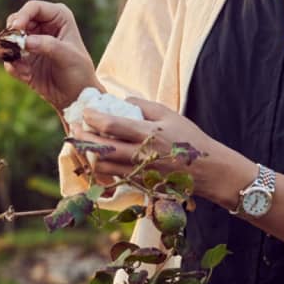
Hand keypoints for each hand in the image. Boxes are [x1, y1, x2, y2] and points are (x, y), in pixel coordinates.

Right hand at [1, 0, 100, 111]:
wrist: (75, 97)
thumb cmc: (79, 72)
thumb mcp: (68, 57)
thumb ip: (48, 46)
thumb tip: (25, 41)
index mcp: (58, 17)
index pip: (34, 7)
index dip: (22, 16)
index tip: (15, 29)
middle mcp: (42, 25)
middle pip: (16, 20)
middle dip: (12, 35)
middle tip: (15, 49)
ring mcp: (31, 41)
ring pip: (8, 38)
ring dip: (12, 53)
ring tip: (25, 68)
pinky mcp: (22, 58)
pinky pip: (9, 57)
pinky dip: (14, 66)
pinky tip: (27, 76)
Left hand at [74, 96, 251, 209]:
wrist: (208, 170)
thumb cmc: (189, 138)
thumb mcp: (170, 114)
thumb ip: (144, 105)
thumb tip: (122, 100)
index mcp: (148, 133)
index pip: (111, 125)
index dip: (93, 117)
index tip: (85, 111)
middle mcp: (141, 154)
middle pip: (101, 147)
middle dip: (83, 137)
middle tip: (75, 128)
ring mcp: (140, 171)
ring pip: (104, 165)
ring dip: (90, 154)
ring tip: (84, 142)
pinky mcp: (141, 183)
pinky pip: (114, 176)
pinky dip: (103, 167)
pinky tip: (99, 158)